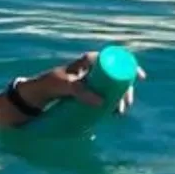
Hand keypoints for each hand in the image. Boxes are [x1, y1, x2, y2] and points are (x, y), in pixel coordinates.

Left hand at [20, 51, 144, 116]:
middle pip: (115, 76)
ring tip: (117, 114)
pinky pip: (104, 96)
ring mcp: (88, 82)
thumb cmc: (48, 85)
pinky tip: (112, 114)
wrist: (34, 97)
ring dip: (119, 99)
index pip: (112, 59)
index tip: (139, 78)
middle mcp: (89, 70)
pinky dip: (111, 104)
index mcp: (86, 61)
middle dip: (125, 90)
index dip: (128, 66)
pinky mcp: (86, 94)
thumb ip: (80, 91)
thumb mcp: (64, 86)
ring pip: (111, 87)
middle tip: (124, 106)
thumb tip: (102, 102)